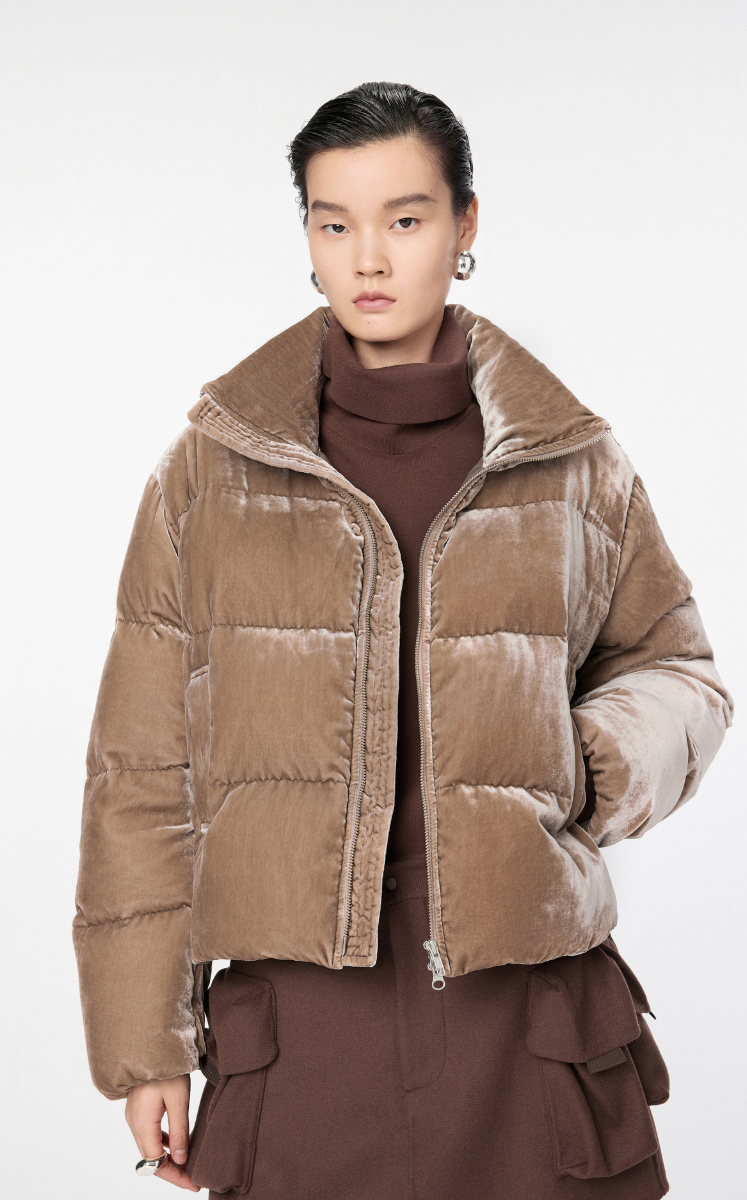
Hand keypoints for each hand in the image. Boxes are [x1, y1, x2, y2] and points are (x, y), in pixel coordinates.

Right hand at [125, 1075, 198, 1190]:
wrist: (151, 1043)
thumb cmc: (167, 1068)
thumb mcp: (179, 1098)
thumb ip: (180, 1130)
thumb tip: (182, 1159)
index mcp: (142, 1123)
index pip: (156, 1162)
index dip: (175, 1176)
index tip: (194, 1184)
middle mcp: (134, 1123)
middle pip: (151, 1158)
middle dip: (173, 1171)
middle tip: (194, 1178)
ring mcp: (134, 1116)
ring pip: (150, 1147)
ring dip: (168, 1158)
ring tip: (188, 1165)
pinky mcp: (138, 1109)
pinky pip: (149, 1134)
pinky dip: (163, 1144)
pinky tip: (176, 1145)